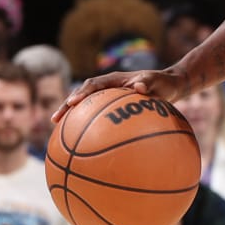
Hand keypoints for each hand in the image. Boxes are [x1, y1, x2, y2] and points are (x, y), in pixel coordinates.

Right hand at [54, 68, 187, 121]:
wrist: (169, 86)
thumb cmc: (162, 83)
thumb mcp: (157, 82)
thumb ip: (147, 83)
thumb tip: (139, 88)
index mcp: (114, 80)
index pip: (93, 85)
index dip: (82, 93)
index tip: (73, 103)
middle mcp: (108, 88)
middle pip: (82, 96)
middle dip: (67, 107)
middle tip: (55, 120)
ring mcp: (109, 98)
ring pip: (87, 108)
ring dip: (73, 118)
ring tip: (59, 134)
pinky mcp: (113, 109)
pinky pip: (97, 118)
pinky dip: (89, 127)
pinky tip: (84, 144)